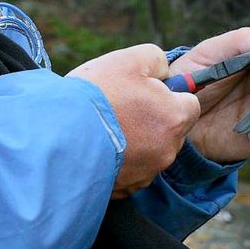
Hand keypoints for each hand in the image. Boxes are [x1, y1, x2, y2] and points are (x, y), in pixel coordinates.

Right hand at [68, 44, 201, 195]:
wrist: (59, 134)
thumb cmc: (96, 95)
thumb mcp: (128, 60)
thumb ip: (156, 59)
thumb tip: (163, 71)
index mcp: (174, 118)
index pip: (190, 103)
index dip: (169, 94)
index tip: (146, 91)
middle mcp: (167, 150)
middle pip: (170, 130)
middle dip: (151, 119)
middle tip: (121, 107)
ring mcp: (146, 173)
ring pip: (149, 151)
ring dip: (135, 140)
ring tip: (104, 126)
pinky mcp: (125, 189)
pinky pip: (129, 170)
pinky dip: (118, 159)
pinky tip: (98, 146)